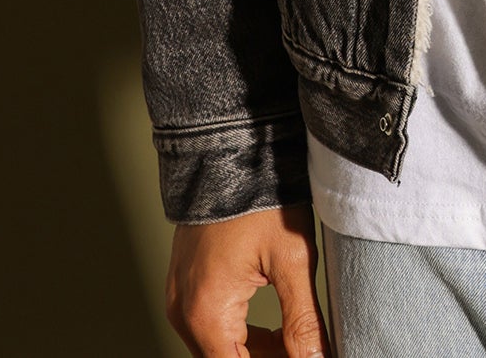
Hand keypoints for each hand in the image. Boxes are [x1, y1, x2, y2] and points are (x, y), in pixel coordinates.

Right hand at [165, 202, 331, 357]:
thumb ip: (303, 321)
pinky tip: (275, 332)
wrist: (231, 148)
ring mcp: (180, 297)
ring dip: (256, 353)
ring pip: (219, 348)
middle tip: (305, 351)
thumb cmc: (260, 195)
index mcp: (207, 312)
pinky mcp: (184, 284)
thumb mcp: (293, 259)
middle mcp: (184, 311)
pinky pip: (210, 326)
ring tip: (296, 345)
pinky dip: (241, 335)